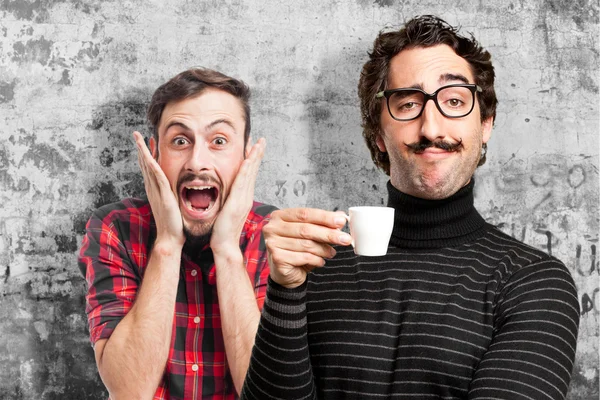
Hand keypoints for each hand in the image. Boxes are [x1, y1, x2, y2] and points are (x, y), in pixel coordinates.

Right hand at [133, 131, 184, 247]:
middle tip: (137, 135)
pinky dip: (151, 164)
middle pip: (145, 164)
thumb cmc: (174, 224)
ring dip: (143, 152)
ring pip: (148, 167)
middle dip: (141, 149)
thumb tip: (177, 189)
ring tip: (138, 138)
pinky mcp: (162, 195)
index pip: (150, 168)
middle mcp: (153, 189)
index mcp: (156, 190)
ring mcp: (156, 191)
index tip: (147, 142)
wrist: (170, 238)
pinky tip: (148, 155)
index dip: (148, 155)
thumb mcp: (172, 204)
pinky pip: (156, 176)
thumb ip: (172, 195)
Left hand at [210, 138, 265, 258]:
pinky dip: (246, 171)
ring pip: (250, 174)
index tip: (254, 146)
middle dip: (257, 154)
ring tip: (258, 144)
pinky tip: (248, 161)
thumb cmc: (222, 230)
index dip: (253, 159)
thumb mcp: (226, 209)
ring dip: (254, 158)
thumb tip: (225, 190)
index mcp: (243, 197)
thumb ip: (228, 198)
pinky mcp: (237, 203)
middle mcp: (246, 196)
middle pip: (253, 171)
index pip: (250, 174)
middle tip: (262, 139)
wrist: (224, 245)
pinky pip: (242, 184)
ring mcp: (243, 200)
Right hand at [264, 208, 350, 287]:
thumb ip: (322, 224)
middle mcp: (273, 228)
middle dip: (328, 234)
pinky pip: (303, 257)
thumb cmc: (296, 249)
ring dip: (324, 249)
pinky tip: (321, 261)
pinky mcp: (277, 258)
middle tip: (345, 238)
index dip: (324, 217)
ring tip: (332, 253)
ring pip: (306, 244)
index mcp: (280, 216)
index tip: (341, 220)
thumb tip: (340, 216)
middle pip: (306, 229)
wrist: (285, 273)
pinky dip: (316, 259)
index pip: (305, 214)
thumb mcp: (309, 234)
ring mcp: (273, 243)